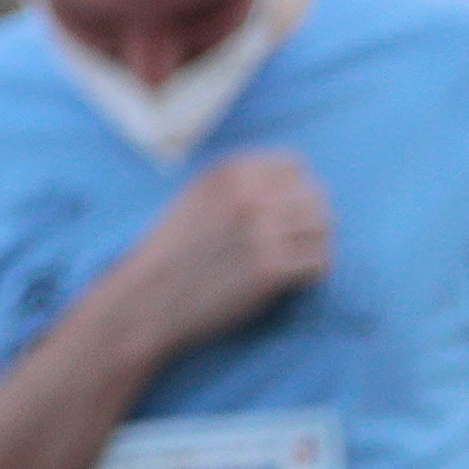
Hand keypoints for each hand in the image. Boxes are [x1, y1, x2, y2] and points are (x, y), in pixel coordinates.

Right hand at [102, 153, 332, 359]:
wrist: (145, 302)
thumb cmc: (170, 256)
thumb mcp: (196, 199)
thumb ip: (239, 184)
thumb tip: (293, 182)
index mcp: (230, 173)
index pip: (295, 166)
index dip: (295, 191)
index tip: (286, 214)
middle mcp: (249, 196)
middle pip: (314, 195)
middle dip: (307, 219)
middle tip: (293, 244)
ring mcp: (263, 232)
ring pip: (323, 227)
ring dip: (313, 245)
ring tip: (293, 262)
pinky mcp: (271, 269)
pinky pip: (320, 262)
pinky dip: (311, 273)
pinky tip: (290, 281)